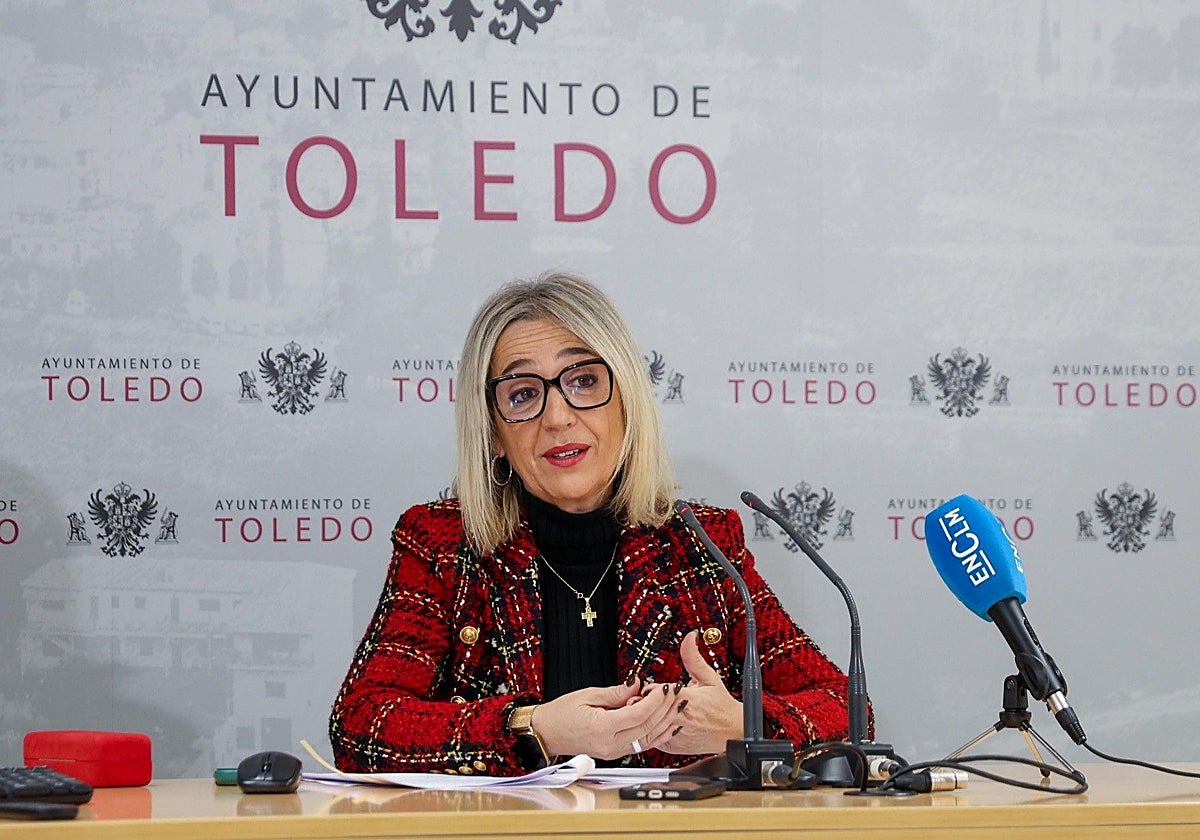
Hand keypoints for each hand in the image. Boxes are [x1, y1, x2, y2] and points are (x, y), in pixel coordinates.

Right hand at [532, 678, 680, 759]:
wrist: (546, 733)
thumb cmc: (561, 713)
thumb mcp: (588, 695)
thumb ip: (617, 692)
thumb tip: (638, 684)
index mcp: (601, 728)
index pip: (638, 714)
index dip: (655, 700)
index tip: (663, 687)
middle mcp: (610, 744)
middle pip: (647, 727)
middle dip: (665, 708)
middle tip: (676, 692)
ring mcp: (613, 752)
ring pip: (648, 739)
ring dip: (666, 722)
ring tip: (678, 706)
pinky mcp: (615, 753)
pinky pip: (642, 745)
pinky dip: (658, 734)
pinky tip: (669, 725)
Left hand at [656, 630, 743, 754]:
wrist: (733, 732)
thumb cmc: (722, 706)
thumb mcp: (709, 678)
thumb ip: (693, 657)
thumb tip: (689, 638)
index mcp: (687, 699)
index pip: (657, 691)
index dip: (653, 687)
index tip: (657, 687)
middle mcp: (680, 717)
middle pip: (650, 706)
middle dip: (647, 700)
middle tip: (650, 696)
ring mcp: (676, 733)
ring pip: (650, 722)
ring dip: (648, 714)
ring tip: (653, 708)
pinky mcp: (673, 745)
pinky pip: (654, 737)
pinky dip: (653, 729)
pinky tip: (660, 721)